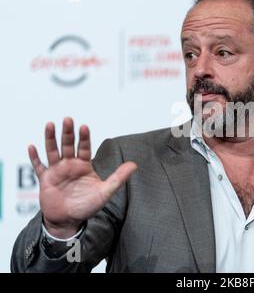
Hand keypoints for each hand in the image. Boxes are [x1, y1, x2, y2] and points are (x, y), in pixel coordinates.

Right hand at [28, 117, 136, 237]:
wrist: (69, 221)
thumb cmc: (87, 206)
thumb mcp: (105, 192)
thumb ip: (118, 177)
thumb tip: (134, 165)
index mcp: (84, 165)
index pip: (84, 148)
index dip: (84, 138)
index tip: (84, 127)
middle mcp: (70, 165)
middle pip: (68, 145)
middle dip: (68, 133)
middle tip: (68, 119)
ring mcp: (57, 171)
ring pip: (53, 151)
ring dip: (51, 139)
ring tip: (50, 125)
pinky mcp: (45, 179)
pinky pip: (39, 166)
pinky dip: (35, 157)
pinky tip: (32, 147)